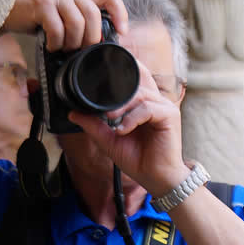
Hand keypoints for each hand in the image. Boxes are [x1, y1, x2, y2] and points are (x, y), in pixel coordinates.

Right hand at [4, 0, 128, 50]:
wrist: (7, 11)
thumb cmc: (38, 18)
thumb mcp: (63, 15)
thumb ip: (81, 21)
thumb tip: (100, 43)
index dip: (120, 14)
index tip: (121, 33)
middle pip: (94, 17)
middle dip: (91, 39)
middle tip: (81, 50)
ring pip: (78, 24)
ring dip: (72, 43)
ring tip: (63, 48)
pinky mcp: (42, 4)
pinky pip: (58, 29)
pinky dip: (56, 43)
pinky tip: (51, 45)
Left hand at [68, 63, 188, 197]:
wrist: (154, 177)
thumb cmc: (137, 158)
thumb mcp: (109, 140)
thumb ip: (94, 125)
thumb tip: (73, 113)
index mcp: (144, 104)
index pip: (137, 77)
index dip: (125, 68)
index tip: (107, 66)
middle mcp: (156, 101)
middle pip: (136, 82)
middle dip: (116, 91)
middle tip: (103, 110)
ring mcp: (164, 107)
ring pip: (140, 94)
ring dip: (121, 107)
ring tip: (111, 120)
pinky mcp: (170, 116)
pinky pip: (148, 108)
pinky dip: (132, 118)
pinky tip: (123, 130)